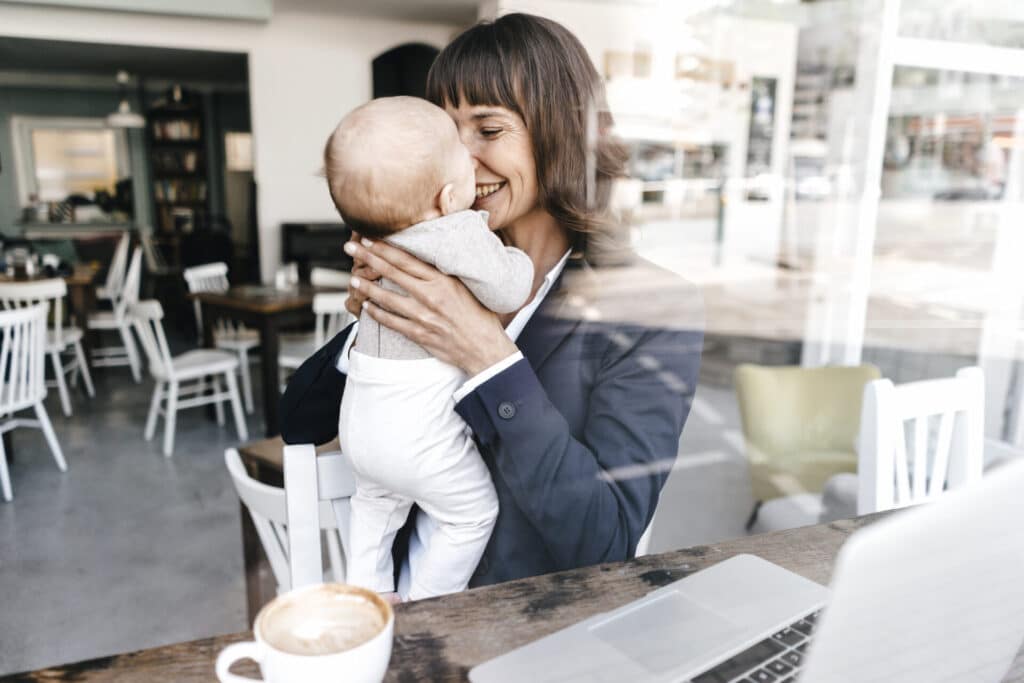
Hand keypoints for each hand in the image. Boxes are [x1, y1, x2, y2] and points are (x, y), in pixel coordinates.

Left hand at [343, 238, 518, 374]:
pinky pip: (392, 322)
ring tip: (353, 279)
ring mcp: (423, 316)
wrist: (484, 347)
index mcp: (442, 280)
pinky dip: (377, 314)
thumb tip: (433, 255)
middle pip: (392, 273)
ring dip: (367, 287)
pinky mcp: (419, 334)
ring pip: (387, 298)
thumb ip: (447, 272)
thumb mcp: (467, 286)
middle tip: (350, 247)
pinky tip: (366, 307)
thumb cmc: (479, 315)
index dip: (385, 248)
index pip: (407, 259)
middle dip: (368, 258)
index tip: (369, 238)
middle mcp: (430, 296)